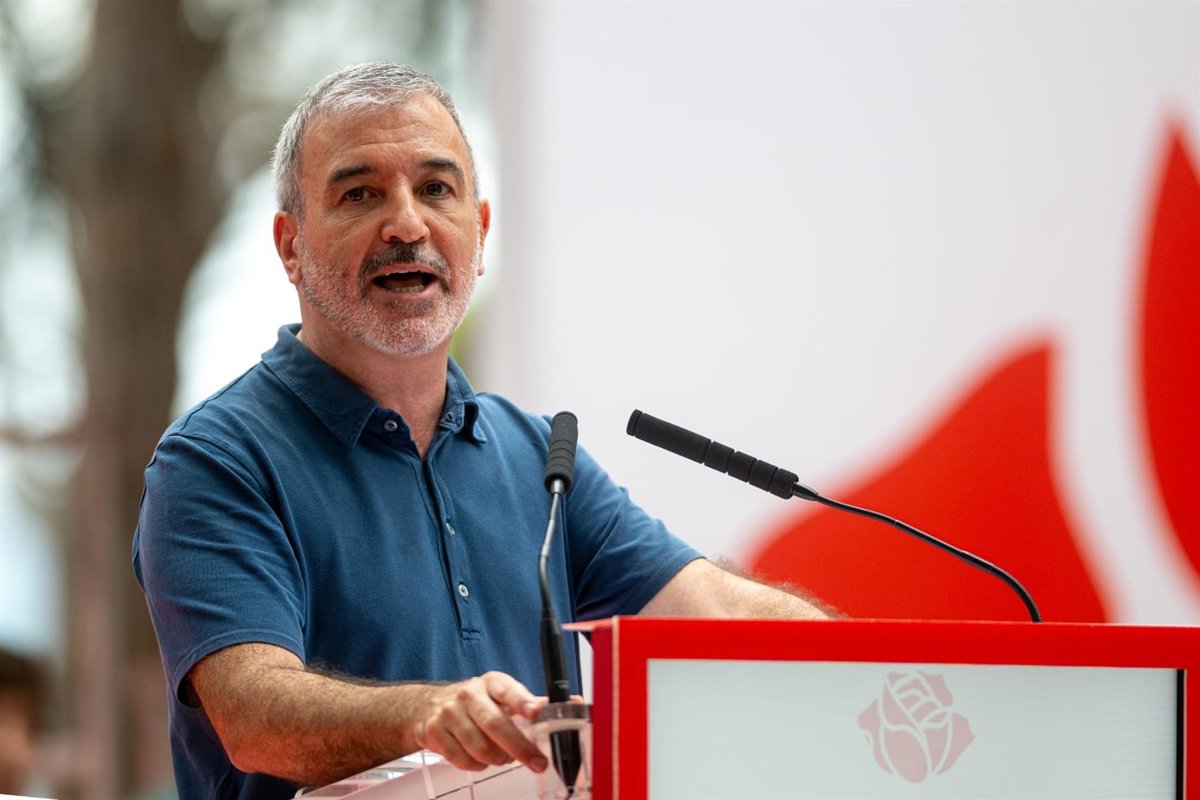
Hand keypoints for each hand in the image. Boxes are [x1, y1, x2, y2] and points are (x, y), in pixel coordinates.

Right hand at [414, 671, 548, 771]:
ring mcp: (449, 713)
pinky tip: (481, 758)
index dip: (522, 701)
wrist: (430, 705)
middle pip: (495, 724)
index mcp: (491, 682)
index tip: (535, 713)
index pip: (508, 690)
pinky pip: (463, 760)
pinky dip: (478, 765)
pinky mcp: (434, 732)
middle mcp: (469, 694)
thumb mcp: (502, 694)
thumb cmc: (476, 701)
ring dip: (498, 759)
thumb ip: (532, 702)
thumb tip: (572, 703)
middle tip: (538, 762)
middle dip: (520, 747)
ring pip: (480, 748)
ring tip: (504, 757)